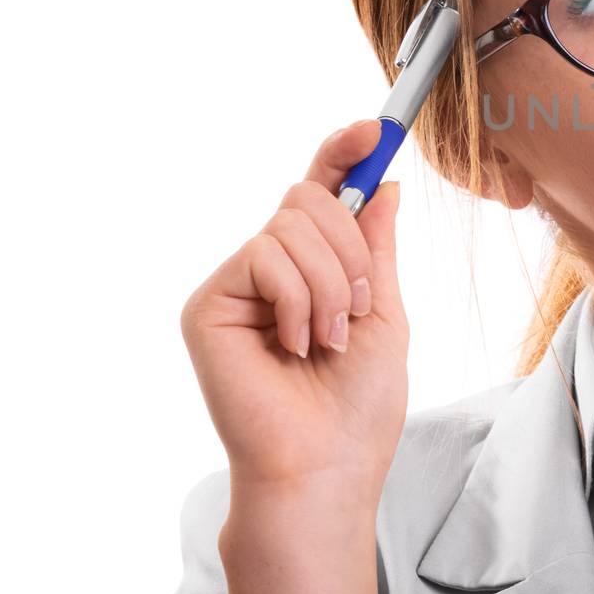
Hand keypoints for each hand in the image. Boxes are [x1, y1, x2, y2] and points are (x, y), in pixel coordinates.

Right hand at [180, 121, 408, 501]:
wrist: (326, 464)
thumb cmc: (357, 405)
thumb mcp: (383, 311)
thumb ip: (375, 247)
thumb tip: (385, 184)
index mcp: (312, 268)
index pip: (322, 193)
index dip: (343, 154)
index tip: (374, 129)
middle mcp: (268, 269)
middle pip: (307, 198)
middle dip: (349, 248)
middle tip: (355, 309)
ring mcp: (235, 284)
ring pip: (289, 224)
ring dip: (328, 282)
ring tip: (328, 339)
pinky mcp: (207, 303)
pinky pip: (262, 255)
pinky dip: (297, 299)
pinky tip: (295, 345)